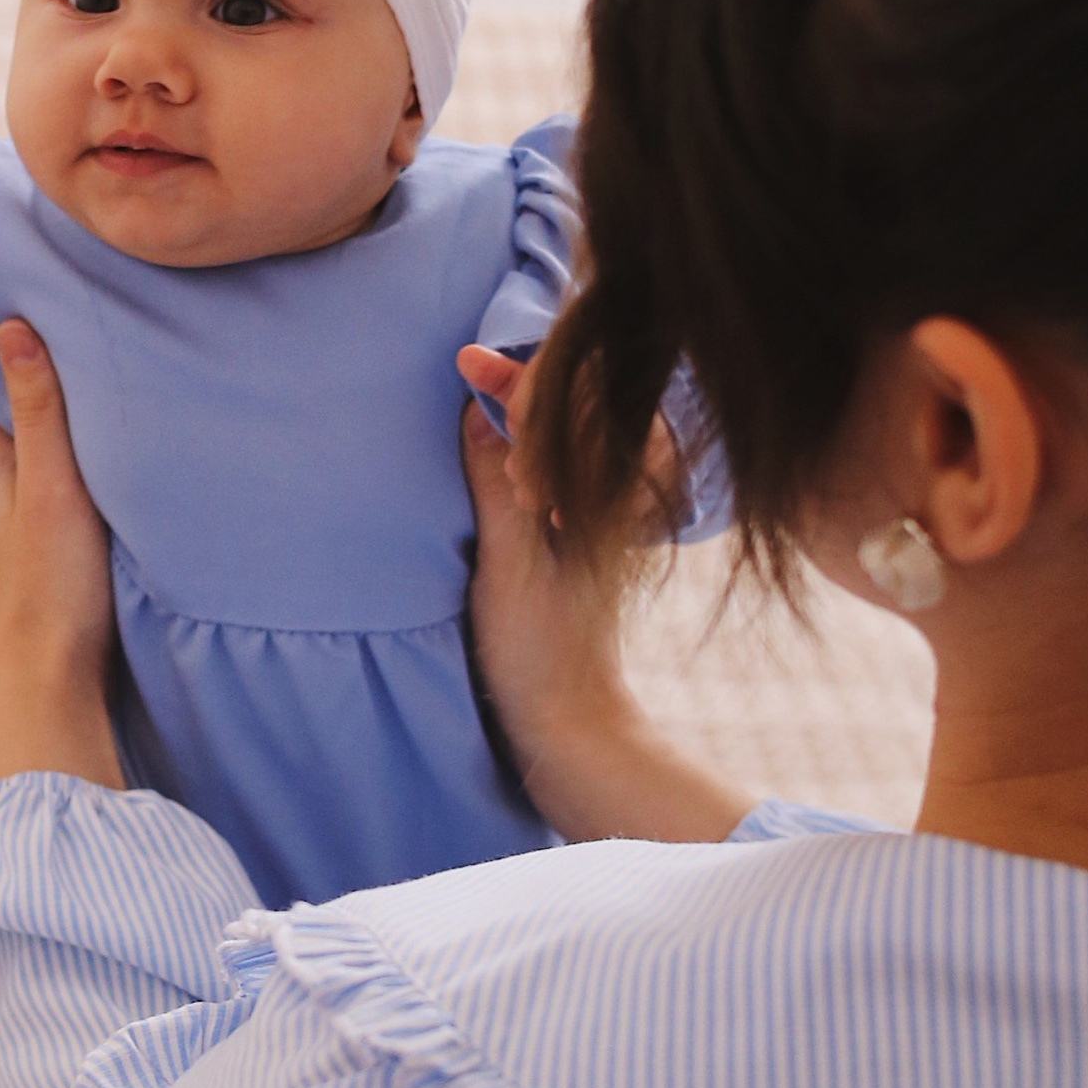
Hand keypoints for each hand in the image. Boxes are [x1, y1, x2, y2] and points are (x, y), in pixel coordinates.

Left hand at [0, 322, 123, 789]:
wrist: (45, 689)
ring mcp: (21, 515)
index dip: (18, 325)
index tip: (50, 278)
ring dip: (70, 406)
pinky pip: (62, 474)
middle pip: (20, 401)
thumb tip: (9, 322)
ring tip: (113, 356)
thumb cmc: (46, 589)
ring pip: (43, 441)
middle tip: (92, 303)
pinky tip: (117, 440)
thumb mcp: (50, 488)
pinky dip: (83, 447)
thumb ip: (38, 411)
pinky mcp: (50, 543)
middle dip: (49, 358)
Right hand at [457, 348, 752, 846]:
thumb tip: (478, 410)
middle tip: (470, 368)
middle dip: (527, 381)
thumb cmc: (540, 653)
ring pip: (573, 434)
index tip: (468, 367)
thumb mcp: (507, 565)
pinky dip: (532, 444)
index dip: (521, 379)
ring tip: (481, 394)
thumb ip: (496, 484)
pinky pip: (564, 465)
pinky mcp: (585, 532)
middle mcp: (618, 499)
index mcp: (610, 499)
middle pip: (581, 408)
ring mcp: (605, 514)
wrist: (570, 720)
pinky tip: (499, 443)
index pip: (574, 408)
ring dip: (528, 410)